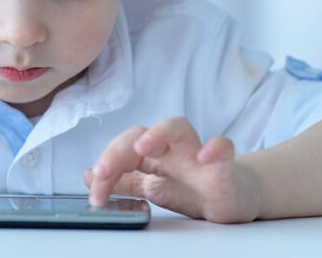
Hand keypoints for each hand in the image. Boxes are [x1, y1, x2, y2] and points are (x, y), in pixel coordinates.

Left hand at [84, 117, 260, 222]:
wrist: (233, 195)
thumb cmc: (193, 186)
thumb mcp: (152, 187)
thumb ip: (123, 182)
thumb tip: (88, 175)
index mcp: (154, 154)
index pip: (122, 149)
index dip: (105, 165)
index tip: (94, 189)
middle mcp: (172, 148)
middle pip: (142, 133)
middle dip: (119, 150)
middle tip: (103, 170)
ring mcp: (197, 153)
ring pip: (179, 127)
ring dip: (159, 132)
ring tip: (143, 146)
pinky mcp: (224, 165)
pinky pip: (224, 147)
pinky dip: (215, 148)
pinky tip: (204, 155)